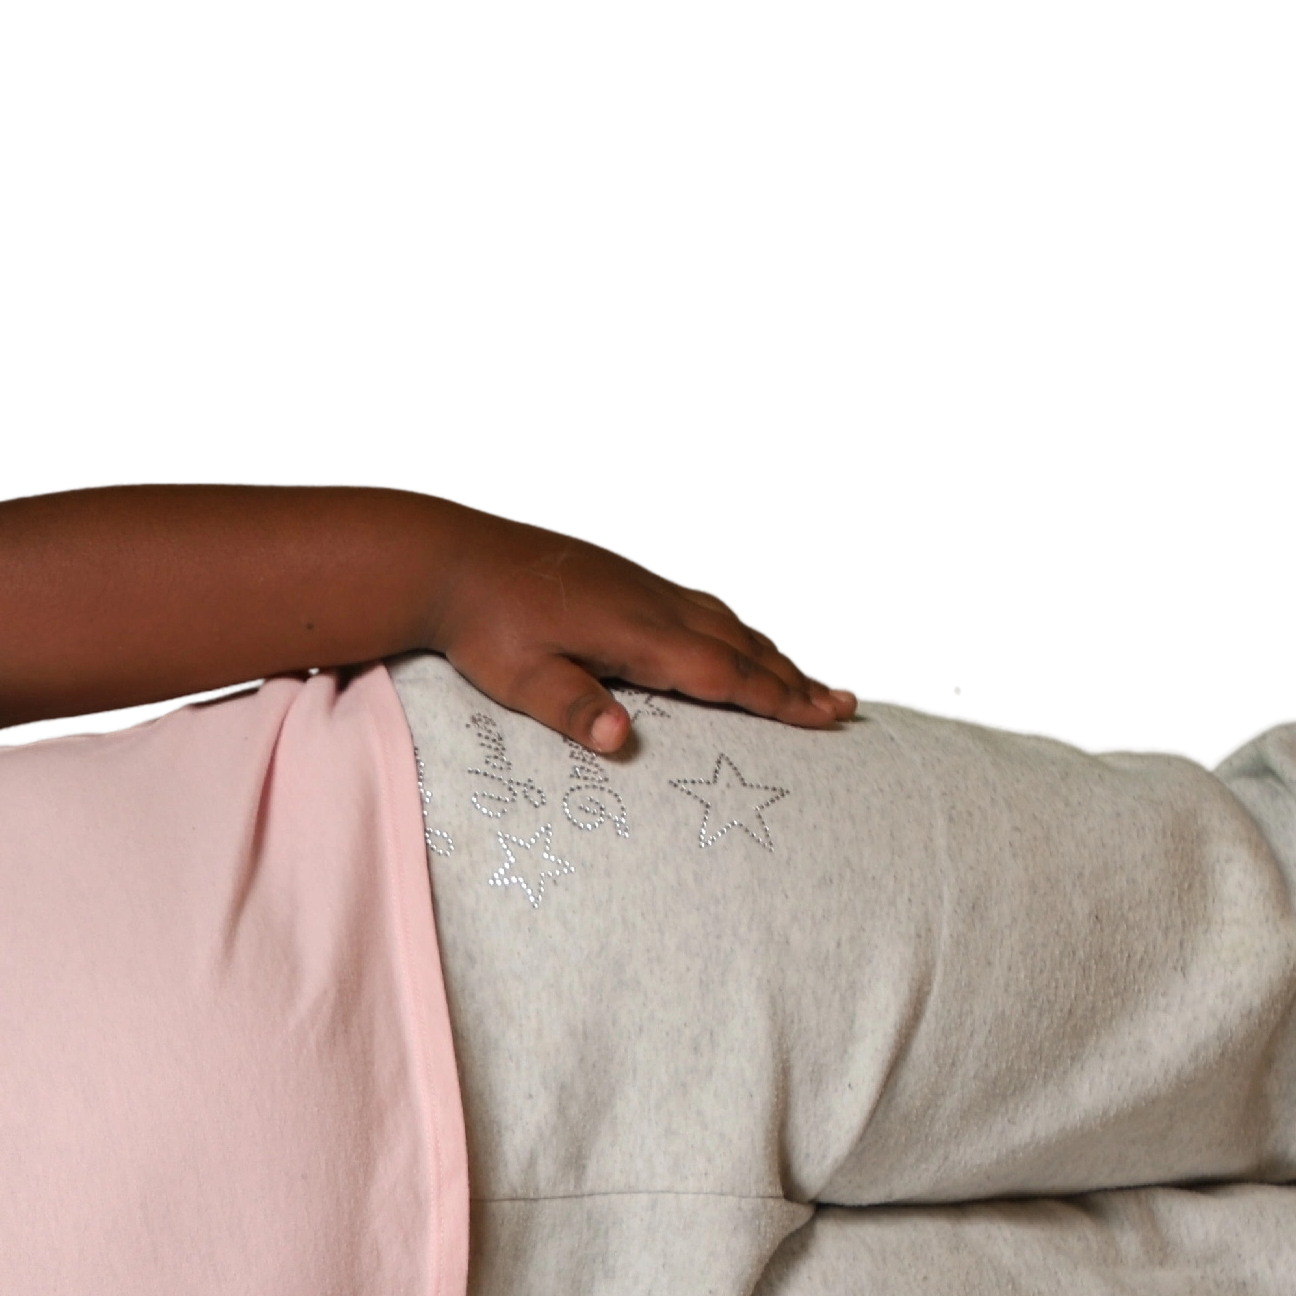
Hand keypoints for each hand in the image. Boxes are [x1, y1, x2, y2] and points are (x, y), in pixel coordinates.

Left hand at [418, 503, 855, 757]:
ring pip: (724, 619)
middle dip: (794, 678)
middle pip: (740, 644)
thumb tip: (617, 740)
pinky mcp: (624, 573)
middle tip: (845, 706)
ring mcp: (640, 582)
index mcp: (634, 632)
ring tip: (811, 678)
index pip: (722, 673)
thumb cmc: (480, 624)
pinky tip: (739, 636)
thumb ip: (570, 707)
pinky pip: (698, 602)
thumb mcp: (517, 676)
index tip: (825, 718)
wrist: (450, 555)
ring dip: (771, 650)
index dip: (776, 698)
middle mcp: (650, 601)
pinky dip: (734, 625)